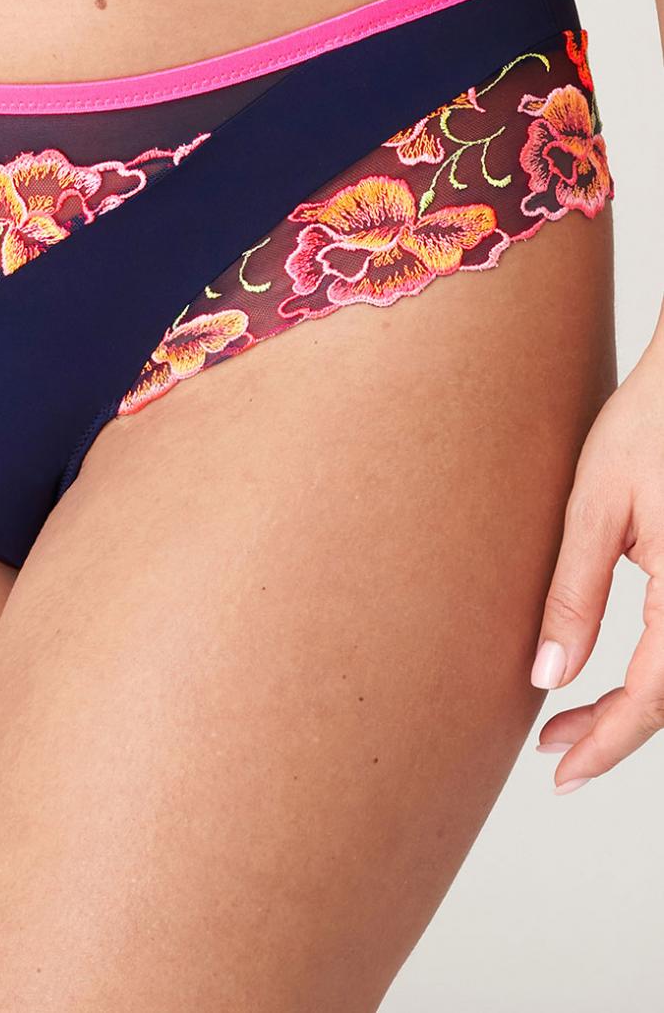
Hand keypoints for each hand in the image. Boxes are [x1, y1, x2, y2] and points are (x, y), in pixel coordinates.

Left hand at [531, 337, 663, 791]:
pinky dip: (657, 673)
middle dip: (614, 731)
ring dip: (637, 706)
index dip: (606, 744)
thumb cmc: (649, 425)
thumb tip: (547, 675)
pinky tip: (618, 672)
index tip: (561, 774)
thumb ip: (575, 595)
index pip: (651, 700)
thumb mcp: (597, 506)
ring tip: (572, 717)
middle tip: (553, 747)